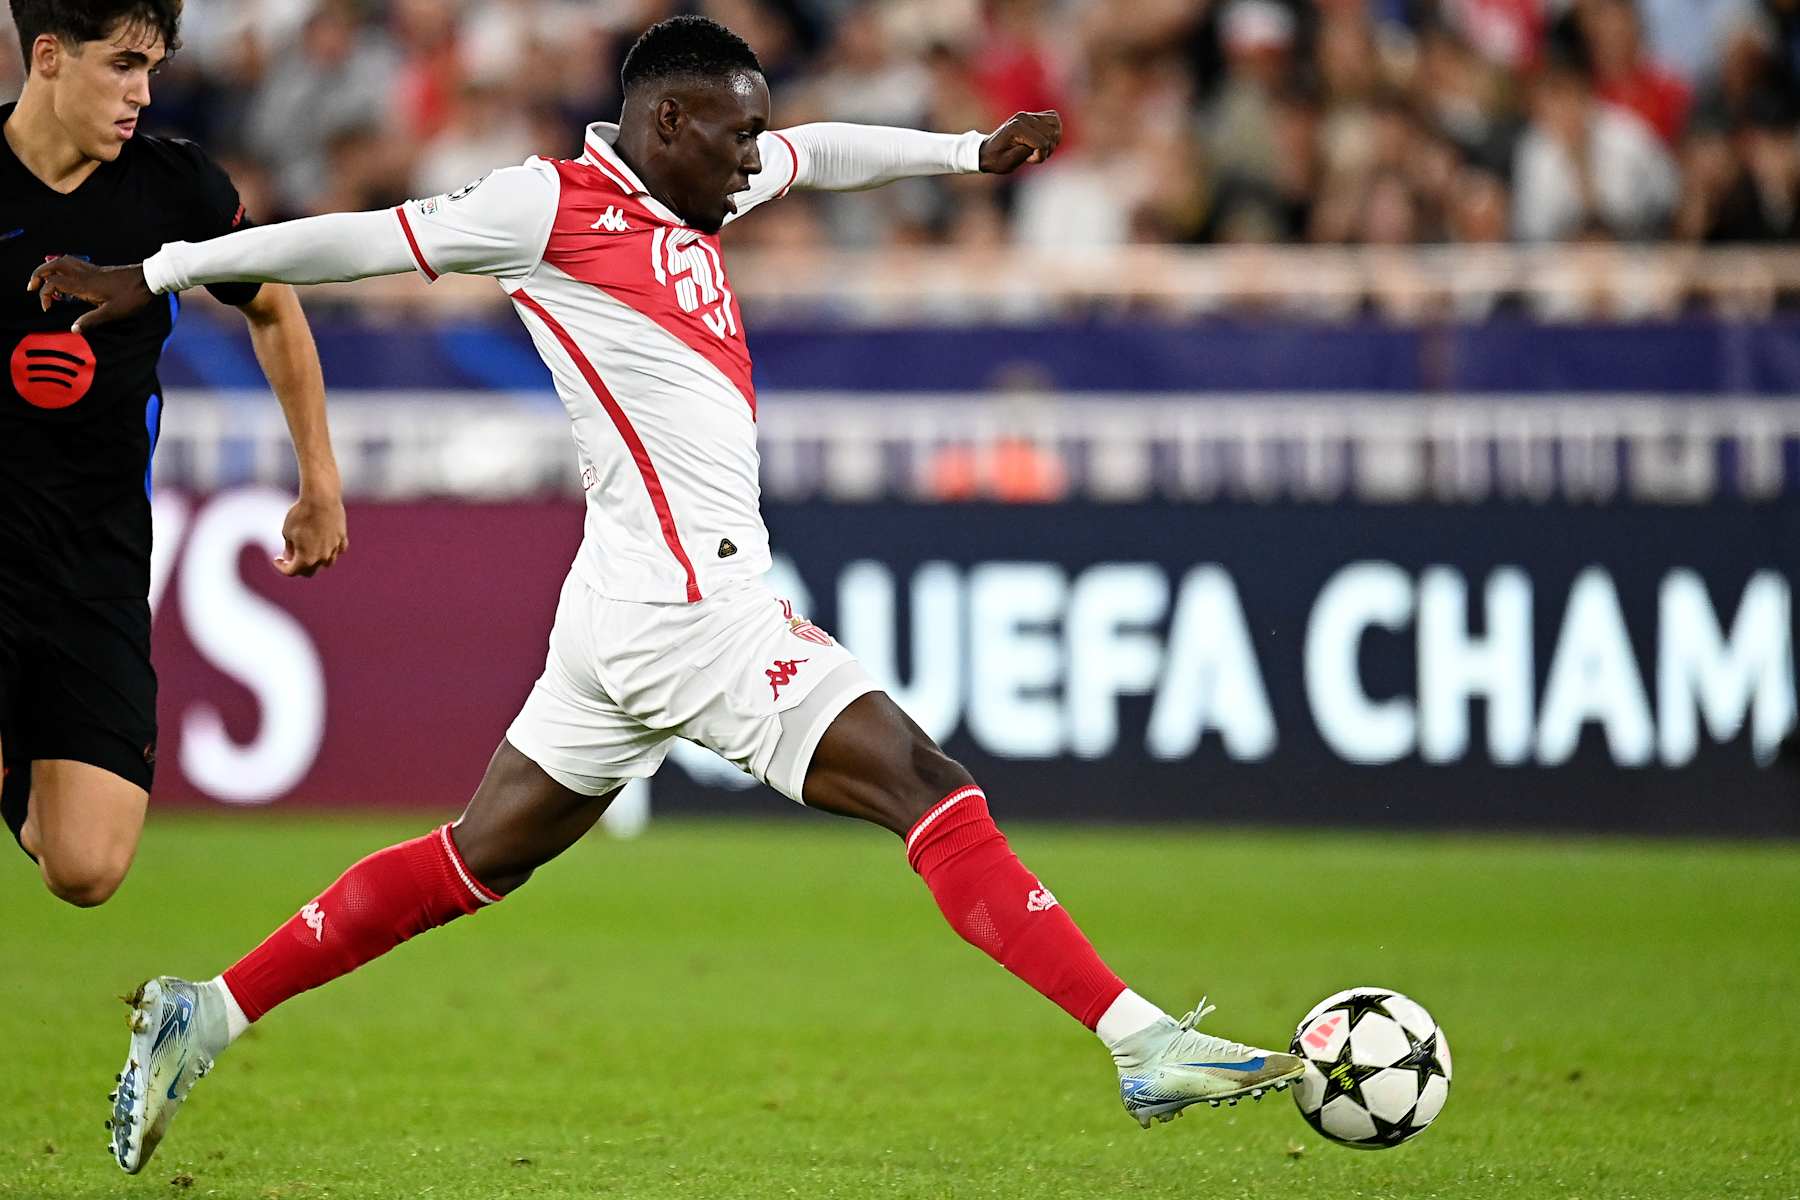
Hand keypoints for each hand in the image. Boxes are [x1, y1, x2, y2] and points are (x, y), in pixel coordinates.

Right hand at [28, 258, 155, 331]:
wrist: (149, 279)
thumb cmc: (133, 296)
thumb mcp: (113, 313)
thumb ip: (91, 320)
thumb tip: (74, 329)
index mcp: (84, 284)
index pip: (53, 283)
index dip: (44, 294)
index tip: (47, 308)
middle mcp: (84, 274)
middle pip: (53, 266)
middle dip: (38, 274)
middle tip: (32, 286)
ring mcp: (91, 270)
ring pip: (62, 261)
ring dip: (49, 268)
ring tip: (44, 280)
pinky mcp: (98, 269)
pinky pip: (73, 263)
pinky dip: (62, 268)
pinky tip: (66, 277)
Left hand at [275, 491, 347, 577]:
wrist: (321, 498)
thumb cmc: (300, 514)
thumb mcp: (287, 532)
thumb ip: (290, 548)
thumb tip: (290, 557)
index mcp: (305, 558)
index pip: (291, 571)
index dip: (281, 567)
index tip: (276, 559)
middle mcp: (322, 557)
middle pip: (310, 571)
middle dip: (299, 568)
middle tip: (291, 558)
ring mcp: (334, 549)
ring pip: (326, 563)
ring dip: (316, 561)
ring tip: (309, 551)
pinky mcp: (342, 538)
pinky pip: (337, 551)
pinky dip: (331, 551)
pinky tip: (325, 544)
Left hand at [980, 111, 1062, 174]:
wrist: (988, 151)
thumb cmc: (997, 159)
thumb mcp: (1008, 162)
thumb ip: (1026, 152)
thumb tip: (1043, 144)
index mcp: (1016, 128)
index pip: (1043, 143)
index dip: (1040, 156)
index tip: (1028, 160)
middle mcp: (1023, 117)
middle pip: (1052, 135)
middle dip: (1046, 150)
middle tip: (1032, 155)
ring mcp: (1029, 114)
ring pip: (1056, 125)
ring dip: (1051, 141)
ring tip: (1037, 148)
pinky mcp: (1035, 115)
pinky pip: (1054, 119)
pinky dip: (1054, 132)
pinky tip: (1043, 140)